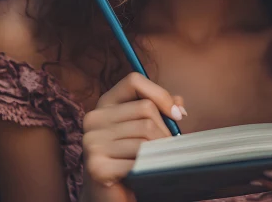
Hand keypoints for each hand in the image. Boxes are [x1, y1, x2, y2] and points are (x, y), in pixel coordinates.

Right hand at [78, 72, 186, 201]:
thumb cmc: (131, 159)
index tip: (177, 115)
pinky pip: (139, 158)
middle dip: (165, 131)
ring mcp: (92, 142)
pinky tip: (145, 174)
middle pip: (146, 109)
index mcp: (104, 105)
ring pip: (145, 134)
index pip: (134, 81)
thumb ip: (161, 111)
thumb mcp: (145, 129)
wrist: (109, 196)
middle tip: (167, 149)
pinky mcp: (97, 165)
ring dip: (160, 151)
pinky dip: (150, 167)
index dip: (160, 94)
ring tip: (156, 162)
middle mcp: (93, 119)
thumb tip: (179, 107)